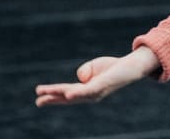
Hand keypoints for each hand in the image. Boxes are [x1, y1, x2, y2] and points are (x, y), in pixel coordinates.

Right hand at [35, 47, 158, 106]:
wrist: (131, 67)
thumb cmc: (112, 68)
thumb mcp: (93, 67)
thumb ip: (84, 72)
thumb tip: (80, 78)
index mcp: (85, 91)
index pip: (66, 94)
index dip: (53, 96)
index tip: (39, 98)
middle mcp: (90, 95)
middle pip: (67, 97)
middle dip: (52, 99)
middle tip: (37, 101)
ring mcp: (96, 92)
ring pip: (74, 94)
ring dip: (59, 96)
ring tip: (45, 99)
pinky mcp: (103, 85)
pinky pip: (89, 90)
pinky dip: (79, 93)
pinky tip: (70, 94)